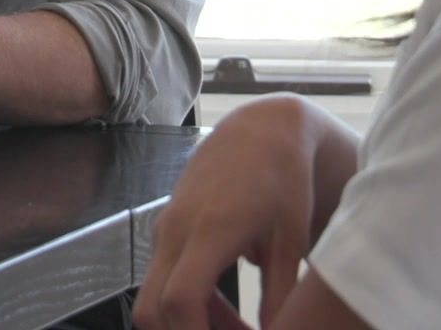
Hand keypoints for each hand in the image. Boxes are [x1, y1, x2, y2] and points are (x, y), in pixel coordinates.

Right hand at [135, 96, 322, 329]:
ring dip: (185, 323)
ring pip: (154, 297)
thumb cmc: (282, 179)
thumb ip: (282, 295)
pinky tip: (223, 312)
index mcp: (209, 230)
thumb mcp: (290, 239)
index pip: (179, 300)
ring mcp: (166, 228)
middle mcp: (176, 230)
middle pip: (150, 309)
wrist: (261, 130)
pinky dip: (184, 304)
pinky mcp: (166, 229)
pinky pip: (161, 278)